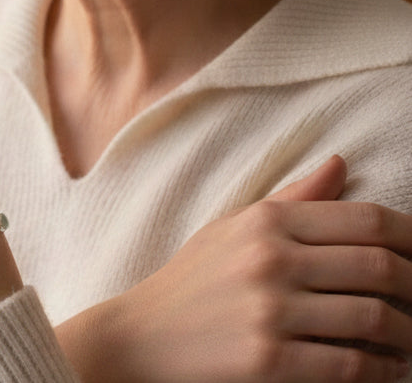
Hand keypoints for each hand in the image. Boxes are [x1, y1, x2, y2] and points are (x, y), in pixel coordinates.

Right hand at [58, 156, 411, 381]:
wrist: (141, 335)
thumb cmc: (193, 279)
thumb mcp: (234, 227)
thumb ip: (292, 200)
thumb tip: (341, 164)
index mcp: (266, 221)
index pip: (364, 220)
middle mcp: (271, 258)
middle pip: (378, 266)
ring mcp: (270, 310)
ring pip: (374, 318)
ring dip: (407, 335)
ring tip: (410, 339)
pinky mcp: (269, 361)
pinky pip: (350, 365)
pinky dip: (381, 371)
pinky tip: (384, 369)